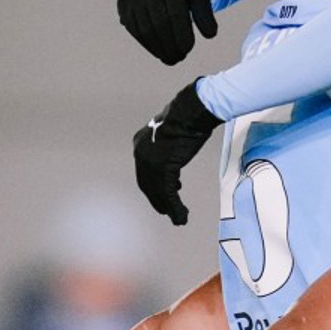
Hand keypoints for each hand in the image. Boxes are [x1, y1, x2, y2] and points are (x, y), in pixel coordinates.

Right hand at [118, 0, 218, 64]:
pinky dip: (148, 45)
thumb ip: (206, 14)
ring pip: (145, 30)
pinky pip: (135, 30)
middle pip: (160, 25)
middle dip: (171, 46)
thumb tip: (210, 35)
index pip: (175, 14)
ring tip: (172, 58)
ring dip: (159, 49)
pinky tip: (159, 51)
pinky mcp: (123, 4)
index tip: (188, 49)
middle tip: (180, 58)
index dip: (181, 34)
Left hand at [133, 82, 221, 224]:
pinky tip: (181, 215)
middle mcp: (140, 154)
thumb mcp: (172, 133)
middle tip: (167, 210)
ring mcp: (150, 162)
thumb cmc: (187, 117)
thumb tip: (175, 152)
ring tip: (178, 217)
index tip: (165, 194)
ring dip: (168, 207)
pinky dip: (174, 206)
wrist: (190, 113)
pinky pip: (168, 193)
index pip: (145, 172)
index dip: (154, 187)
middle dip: (158, 199)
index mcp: (140, 144)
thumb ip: (169, 146)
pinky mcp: (162, 168)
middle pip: (148, 184)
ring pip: (157, 192)